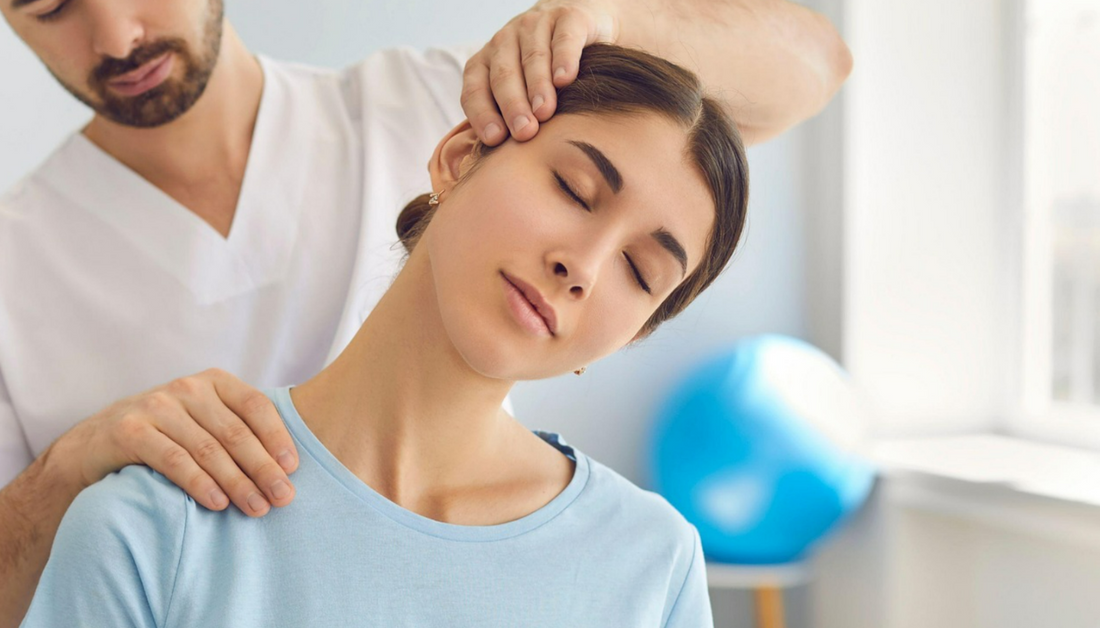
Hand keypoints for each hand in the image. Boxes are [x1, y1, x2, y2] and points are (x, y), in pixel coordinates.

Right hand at [60, 369, 297, 516]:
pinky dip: (199, 483)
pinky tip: (217, 503)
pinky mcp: (130, 430)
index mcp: (213, 381)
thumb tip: (289, 467)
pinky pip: (174, 460)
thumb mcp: (204, 421)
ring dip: (236, 482)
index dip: (277, 437)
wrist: (96, 443)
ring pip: (207, 449)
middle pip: (235, 432)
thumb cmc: (167, 434)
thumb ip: (240, 431)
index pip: (255, 406)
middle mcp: (186, 388)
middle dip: (263, 468)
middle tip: (283, 497)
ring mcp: (156, 406)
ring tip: (256, 507)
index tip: (294, 469)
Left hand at [462, 1, 618, 145]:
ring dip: (537, 86)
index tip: (494, 139)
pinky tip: (565, 80)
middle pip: (503, 74)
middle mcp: (506, 40)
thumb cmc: (546, 74)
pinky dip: (563, 59)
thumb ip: (508, 120)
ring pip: (532, 56)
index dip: (482, 112)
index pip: (475, 87)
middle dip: (512, 104)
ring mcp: (535, 24)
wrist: (581, 25)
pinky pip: (563, 38)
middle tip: (523, 132)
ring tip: (545, 113)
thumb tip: (500, 168)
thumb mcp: (522, 93)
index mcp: (487, 61)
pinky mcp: (568, 16)